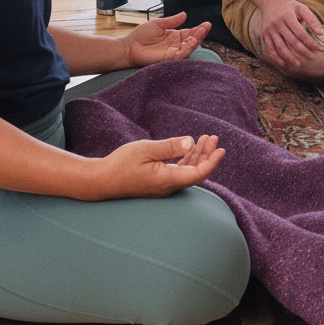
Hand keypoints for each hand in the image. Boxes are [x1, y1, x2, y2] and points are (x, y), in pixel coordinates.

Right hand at [91, 135, 224, 198]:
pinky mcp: (158, 182)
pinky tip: (190, 148)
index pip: (198, 174)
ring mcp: (163, 185)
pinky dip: (187, 158)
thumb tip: (190, 142)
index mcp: (168, 180)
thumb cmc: (121, 164)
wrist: (102, 180)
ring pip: (188, 171)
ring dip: (198, 155)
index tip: (221, 149)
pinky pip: (179, 171)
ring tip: (206, 139)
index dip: (212, 162)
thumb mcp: (146, 150)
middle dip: (207, 155)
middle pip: (196, 172)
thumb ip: (169, 147)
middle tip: (214, 138)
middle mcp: (169, 186)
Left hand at [125, 13, 210, 66]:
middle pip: (192, 39)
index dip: (198, 29)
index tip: (206, 24)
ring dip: (197, 39)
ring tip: (202, 31)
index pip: (189, 32)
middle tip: (207, 26)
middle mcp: (175, 45)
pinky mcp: (169, 58)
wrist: (129, 47)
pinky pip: (182, 54)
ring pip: (189, 47)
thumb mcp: (158, 24)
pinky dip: (189, 47)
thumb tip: (184, 14)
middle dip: (201, 33)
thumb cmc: (140, 36)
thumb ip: (172, 20)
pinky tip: (192, 40)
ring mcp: (173, 52)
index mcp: (173, 36)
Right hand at [259, 0, 323, 69]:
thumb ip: (312, 20)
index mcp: (287, 16)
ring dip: (290, 58)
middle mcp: (277, 23)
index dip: (309, 41)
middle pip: (291, 41)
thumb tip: (321, 33)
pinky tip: (284, 64)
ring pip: (280, 47)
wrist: (271, 2)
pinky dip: (276, 58)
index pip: (300, 32)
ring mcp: (269, 30)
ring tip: (299, 65)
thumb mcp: (302, 8)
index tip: (317, 48)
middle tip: (312, 58)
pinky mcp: (264, 35)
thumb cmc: (290, 7)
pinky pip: (270, 49)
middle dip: (303, 51)